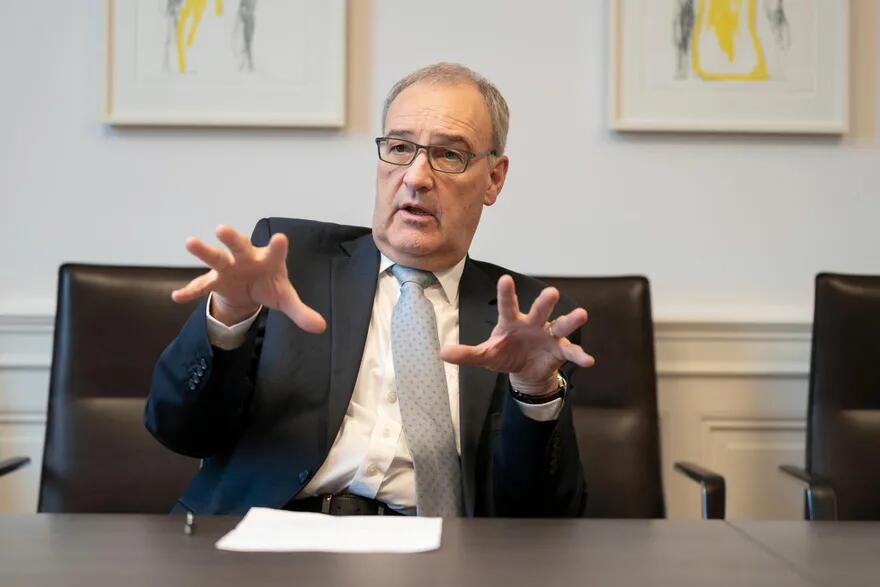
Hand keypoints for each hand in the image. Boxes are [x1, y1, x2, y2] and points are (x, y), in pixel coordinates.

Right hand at [171, 225, 325, 332]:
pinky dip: (190, 291)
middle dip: (231, 238)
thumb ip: (301, 311)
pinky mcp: (215, 280)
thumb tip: (320, 328)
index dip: (277, 246)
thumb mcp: (286, 299)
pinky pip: (201, 286)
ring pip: (215, 257)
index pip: (275, 252)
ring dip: (204, 251)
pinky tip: (177, 297)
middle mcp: (246, 258)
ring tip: (190, 242)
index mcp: (268, 260)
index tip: (280, 238)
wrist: (250, 288)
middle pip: (239, 246)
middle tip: (222, 229)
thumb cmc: (270, 286)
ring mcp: (228, 267)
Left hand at [439, 275, 593, 394]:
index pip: (508, 306)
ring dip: (571, 320)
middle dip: (544, 302)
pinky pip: (571, 351)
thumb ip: (467, 354)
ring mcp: (548, 335)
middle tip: (551, 292)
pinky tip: (588, 360)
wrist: (526, 371)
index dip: (506, 293)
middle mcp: (533, 324)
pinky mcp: (559, 350)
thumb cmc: (505, 354)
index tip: (505, 279)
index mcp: (512, 322)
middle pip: (539, 310)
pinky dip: (580, 355)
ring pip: (561, 325)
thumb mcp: (485, 356)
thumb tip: (442, 353)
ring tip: (582, 314)